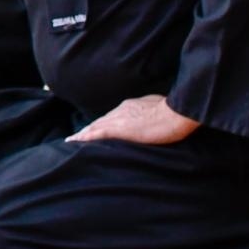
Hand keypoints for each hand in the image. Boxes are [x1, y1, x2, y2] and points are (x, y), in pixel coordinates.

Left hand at [67, 94, 198, 144]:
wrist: (177, 112)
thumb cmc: (175, 112)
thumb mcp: (160, 108)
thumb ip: (151, 112)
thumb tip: (153, 116)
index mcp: (130, 107)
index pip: (112, 117)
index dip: (103, 123)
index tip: (95, 128)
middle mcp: (119, 111)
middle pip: (99, 121)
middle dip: (88, 129)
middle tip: (77, 136)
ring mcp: (117, 119)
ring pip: (94, 126)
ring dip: (83, 133)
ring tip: (72, 140)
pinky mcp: (117, 129)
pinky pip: (95, 133)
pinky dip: (83, 137)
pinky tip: (73, 142)